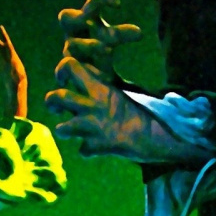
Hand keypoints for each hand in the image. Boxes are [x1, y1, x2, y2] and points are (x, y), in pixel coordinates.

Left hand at [45, 56, 181, 162]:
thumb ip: (103, 82)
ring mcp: (95, 126)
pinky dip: (87, 150)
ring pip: (62, 128)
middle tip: (57, 107)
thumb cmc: (144, 109)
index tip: (64, 78)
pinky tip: (94, 148)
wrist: (164, 133)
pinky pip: (83, 150)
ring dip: (64, 129)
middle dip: (52, 102)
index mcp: (100, 86)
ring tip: (69, 129)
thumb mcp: (122, 89)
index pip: (70, 65)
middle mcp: (94, 104)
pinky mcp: (100, 146)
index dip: (62, 71)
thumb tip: (90, 71)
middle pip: (57, 96)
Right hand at [59, 0, 141, 82]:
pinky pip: (68, 68)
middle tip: (99, 21)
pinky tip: (102, 76)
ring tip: (107, 50)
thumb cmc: (102, 53)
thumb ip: (126, 33)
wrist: (90, 81)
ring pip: (72, 44)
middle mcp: (72, 33)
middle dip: (80, 18)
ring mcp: (68, 52)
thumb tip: (142, 32)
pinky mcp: (66, 71)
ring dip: (89, 45)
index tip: (118, 5)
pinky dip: (85, 69)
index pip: (90, 0)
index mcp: (84, 20)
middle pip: (67, 17)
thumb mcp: (113, 39)